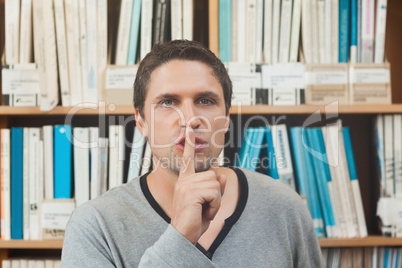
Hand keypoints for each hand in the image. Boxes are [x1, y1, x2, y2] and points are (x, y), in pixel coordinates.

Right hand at [170, 127, 225, 244]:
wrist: (183, 237)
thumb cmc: (194, 221)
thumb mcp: (209, 203)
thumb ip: (216, 189)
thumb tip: (223, 175)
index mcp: (185, 181)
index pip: (187, 159)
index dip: (189, 144)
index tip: (189, 129)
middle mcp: (184, 181)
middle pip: (212, 176)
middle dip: (215, 193)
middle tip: (205, 208)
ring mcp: (186, 186)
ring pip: (215, 184)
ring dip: (215, 201)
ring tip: (204, 211)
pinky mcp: (191, 192)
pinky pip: (214, 193)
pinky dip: (215, 205)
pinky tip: (204, 213)